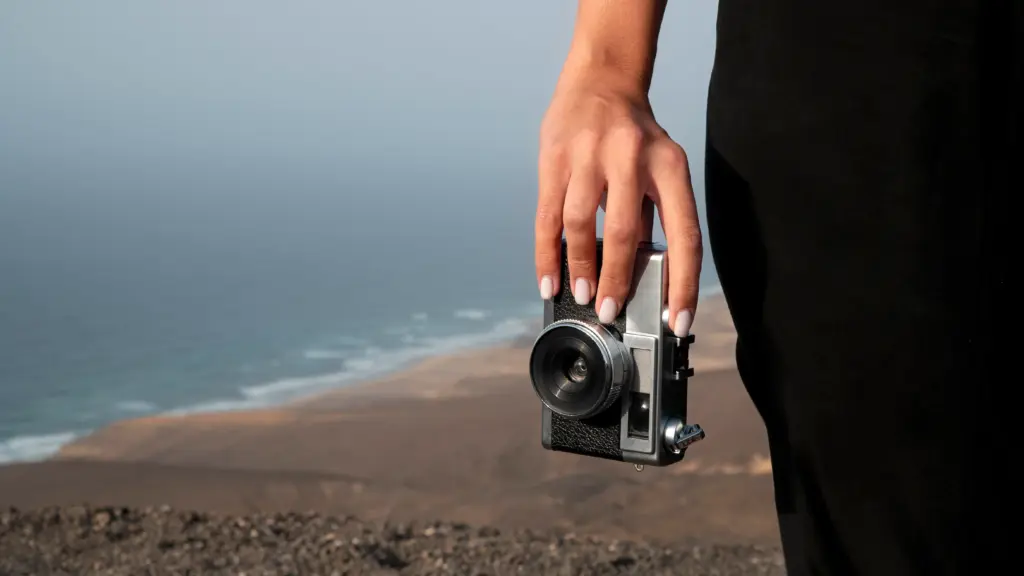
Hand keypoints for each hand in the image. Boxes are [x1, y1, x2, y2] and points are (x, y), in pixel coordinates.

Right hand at [535, 68, 701, 336]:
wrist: (600, 80)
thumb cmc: (634, 134)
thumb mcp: (659, 166)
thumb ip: (652, 214)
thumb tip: (642, 275)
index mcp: (670, 166)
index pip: (685, 235)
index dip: (684, 284)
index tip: (678, 321)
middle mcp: (631, 158)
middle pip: (624, 233)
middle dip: (616, 281)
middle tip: (610, 311)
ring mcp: (589, 156)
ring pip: (580, 224)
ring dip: (579, 267)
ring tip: (579, 294)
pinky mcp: (554, 157)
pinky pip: (547, 216)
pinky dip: (547, 254)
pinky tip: (549, 280)